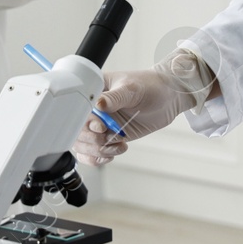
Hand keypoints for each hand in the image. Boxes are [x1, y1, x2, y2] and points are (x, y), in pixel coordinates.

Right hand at [72, 51, 216, 166]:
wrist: (167, 97)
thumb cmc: (150, 85)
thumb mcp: (132, 88)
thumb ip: (115, 98)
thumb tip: (99, 104)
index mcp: (92, 91)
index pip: (76, 110)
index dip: (85, 122)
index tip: (101, 126)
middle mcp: (92, 109)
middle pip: (76, 131)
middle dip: (92, 139)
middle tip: (110, 137)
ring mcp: (99, 124)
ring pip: (82, 145)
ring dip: (97, 150)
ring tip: (117, 146)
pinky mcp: (108, 136)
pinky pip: (92, 153)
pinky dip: (98, 158)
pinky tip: (112, 153)